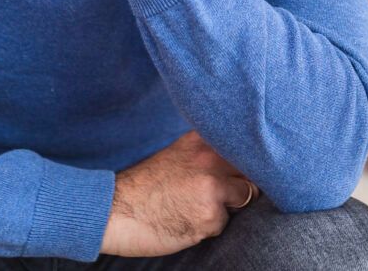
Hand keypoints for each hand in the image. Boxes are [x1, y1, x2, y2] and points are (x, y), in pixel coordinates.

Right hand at [101, 131, 257, 256]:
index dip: (251, 160)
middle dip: (244, 183)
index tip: (250, 168)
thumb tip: (243, 159)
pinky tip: (185, 221)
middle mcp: (210, 158)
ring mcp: (211, 187)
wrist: (116, 211)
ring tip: (193, 207)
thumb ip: (207, 151)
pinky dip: (209, 227)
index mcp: (202, 140)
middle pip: (252, 171)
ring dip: (226, 207)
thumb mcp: (177, 154)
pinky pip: (223, 224)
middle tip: (219, 193)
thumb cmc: (144, 187)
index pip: (246, 145)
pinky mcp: (210, 215)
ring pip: (242, 198)